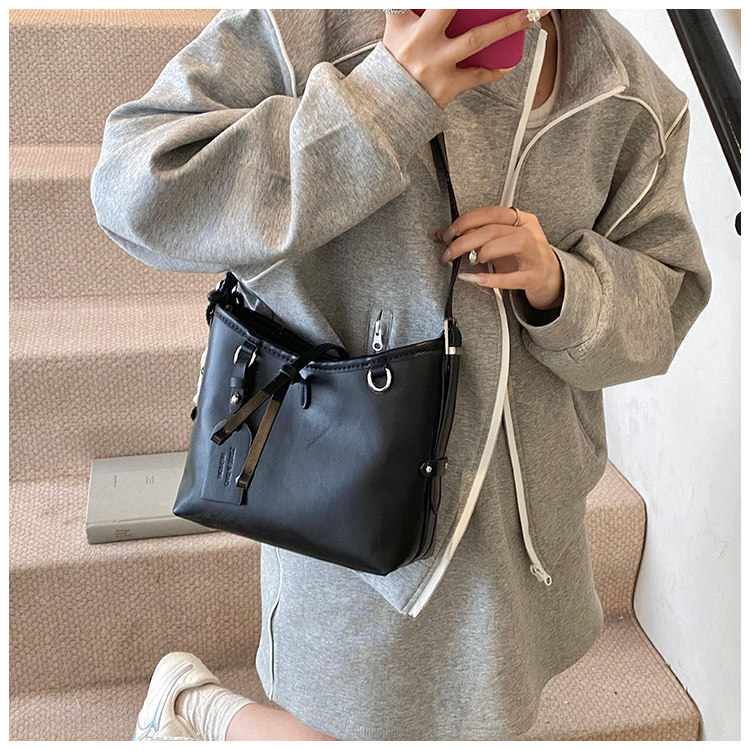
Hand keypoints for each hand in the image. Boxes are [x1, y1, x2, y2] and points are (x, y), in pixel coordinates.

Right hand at [383, 9, 550, 109]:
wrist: (386, 109)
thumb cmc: (393, 67)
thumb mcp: (395, 34)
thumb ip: (406, 12)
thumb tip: (418, 6)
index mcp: (404, 24)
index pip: (419, 0)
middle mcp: (420, 42)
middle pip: (451, 7)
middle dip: (484, 1)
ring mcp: (435, 65)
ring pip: (477, 39)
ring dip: (507, 26)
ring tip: (529, 15)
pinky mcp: (446, 86)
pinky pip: (476, 76)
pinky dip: (494, 70)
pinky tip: (509, 63)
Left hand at [431, 206, 563, 310]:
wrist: (552, 277)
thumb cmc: (522, 257)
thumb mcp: (499, 242)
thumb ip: (474, 236)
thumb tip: (440, 234)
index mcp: (522, 219)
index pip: (491, 213)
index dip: (466, 222)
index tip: (448, 234)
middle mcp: (530, 233)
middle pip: (494, 229)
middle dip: (465, 240)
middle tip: (448, 252)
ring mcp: (535, 254)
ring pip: (510, 242)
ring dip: (483, 251)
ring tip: (470, 260)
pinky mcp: (534, 276)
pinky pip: (512, 277)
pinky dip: (490, 279)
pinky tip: (473, 278)